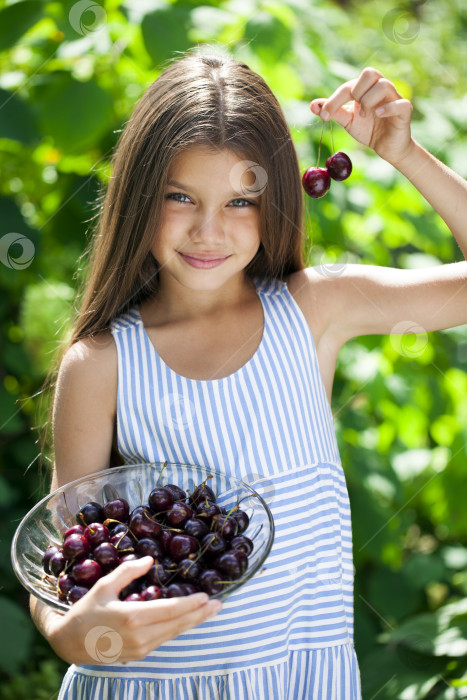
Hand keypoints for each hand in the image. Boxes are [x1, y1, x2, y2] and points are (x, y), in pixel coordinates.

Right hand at [48, 556, 221, 664]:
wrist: (68, 644)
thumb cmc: (85, 611)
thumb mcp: (104, 586)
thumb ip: (128, 572)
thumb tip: (149, 560)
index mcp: (133, 617)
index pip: (171, 610)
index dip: (192, 604)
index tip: (207, 596)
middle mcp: (140, 636)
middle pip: (178, 624)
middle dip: (200, 614)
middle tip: (220, 604)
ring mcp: (140, 648)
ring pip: (173, 634)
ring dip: (193, 622)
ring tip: (209, 611)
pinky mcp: (139, 655)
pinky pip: (164, 639)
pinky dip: (177, 629)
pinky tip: (187, 620)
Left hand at [309, 67, 413, 167]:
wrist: (387, 148)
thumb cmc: (369, 130)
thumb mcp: (348, 121)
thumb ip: (333, 111)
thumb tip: (313, 104)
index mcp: (367, 89)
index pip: (350, 84)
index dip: (335, 98)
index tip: (324, 115)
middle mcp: (381, 89)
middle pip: (370, 73)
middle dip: (356, 91)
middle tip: (353, 108)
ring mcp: (394, 98)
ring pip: (383, 85)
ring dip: (368, 101)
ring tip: (364, 115)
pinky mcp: (404, 112)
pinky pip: (400, 103)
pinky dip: (387, 108)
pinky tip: (377, 115)